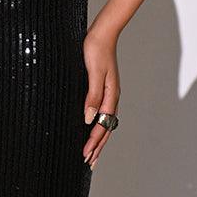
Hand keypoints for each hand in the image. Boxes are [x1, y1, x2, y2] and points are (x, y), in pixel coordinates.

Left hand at [82, 26, 120, 168]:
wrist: (101, 33)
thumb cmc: (96, 50)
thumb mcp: (93, 72)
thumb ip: (92, 96)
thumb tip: (88, 118)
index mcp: (110, 96)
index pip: (102, 126)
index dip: (93, 142)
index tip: (85, 155)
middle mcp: (111, 97)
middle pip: (106, 128)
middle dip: (97, 147)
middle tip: (88, 163)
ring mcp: (108, 94)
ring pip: (105, 123)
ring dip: (98, 139)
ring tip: (92, 154)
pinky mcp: (103, 89)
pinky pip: (102, 114)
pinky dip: (98, 126)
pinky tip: (91, 129)